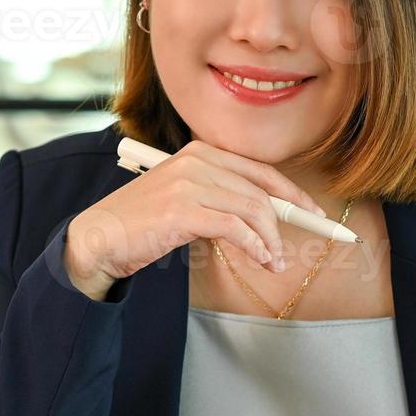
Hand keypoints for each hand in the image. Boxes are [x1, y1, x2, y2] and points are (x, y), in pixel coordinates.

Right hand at [64, 140, 327, 297]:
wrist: (99, 239)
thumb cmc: (145, 224)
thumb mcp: (187, 201)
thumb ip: (222, 198)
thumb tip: (268, 217)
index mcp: (201, 153)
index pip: (261, 171)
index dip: (293, 194)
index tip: (316, 215)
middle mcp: (197, 160)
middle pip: (262, 190)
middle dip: (292, 218)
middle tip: (307, 243)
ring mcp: (189, 182)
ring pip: (254, 209)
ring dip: (271, 240)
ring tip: (274, 262)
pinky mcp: (183, 209)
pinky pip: (236, 227)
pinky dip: (255, 246)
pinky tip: (261, 259)